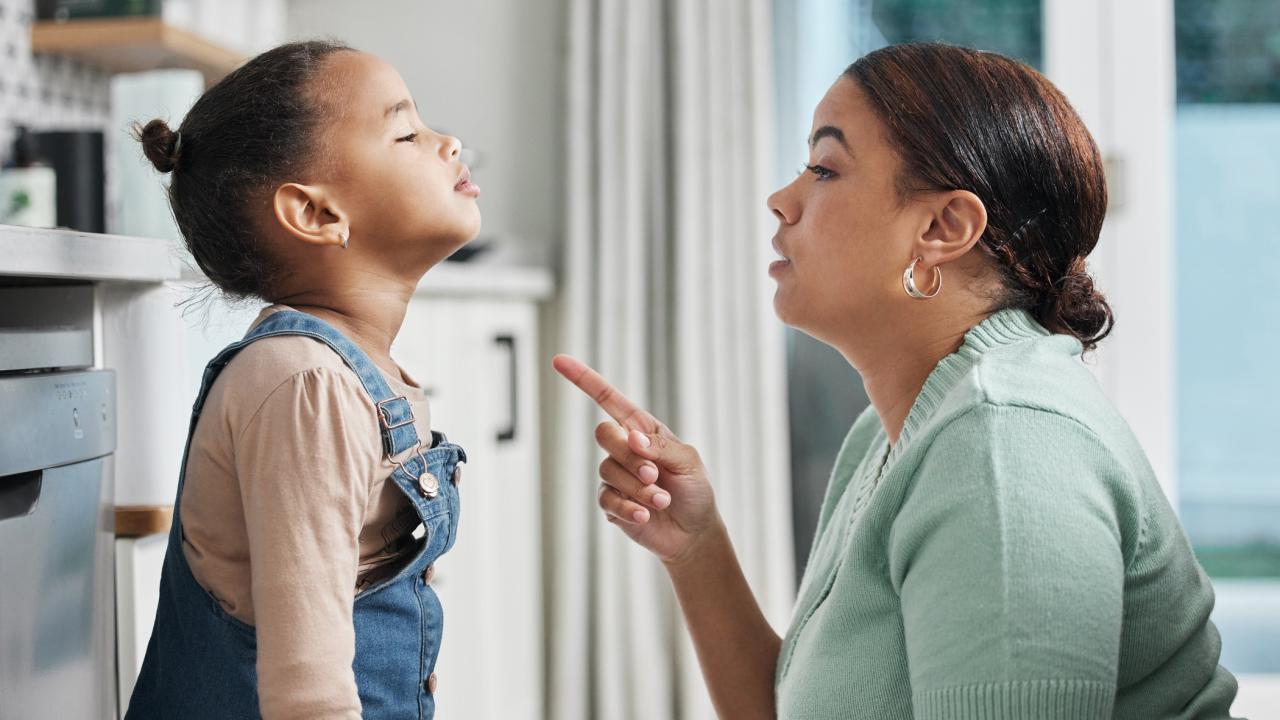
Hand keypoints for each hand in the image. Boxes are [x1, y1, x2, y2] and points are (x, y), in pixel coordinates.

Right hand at [552, 354, 718, 563]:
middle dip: (629, 456)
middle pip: (604, 434)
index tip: (559, 360)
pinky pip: (606, 499)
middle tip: (654, 474)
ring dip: (638, 488)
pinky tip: (645, 515)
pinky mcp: (611, 503)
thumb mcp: (688, 461)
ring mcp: (615, 476)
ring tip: (661, 500)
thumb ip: (660, 447)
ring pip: (607, 470)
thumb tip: (631, 439)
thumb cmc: (695, 490)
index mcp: (642, 429)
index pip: (608, 398)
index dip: (584, 379)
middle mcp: (624, 449)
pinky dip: (628, 508)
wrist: (693, 532)